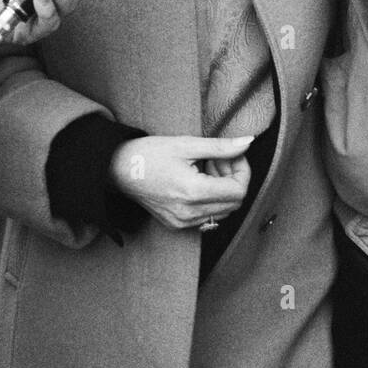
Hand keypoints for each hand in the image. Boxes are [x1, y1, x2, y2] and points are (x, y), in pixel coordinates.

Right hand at [109, 135, 253, 230]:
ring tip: (206, 167)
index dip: (242, 170)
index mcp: (193, 192)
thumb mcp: (187, 144)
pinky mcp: (176, 225)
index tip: (232, 154)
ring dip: (223, 189)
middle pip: (234, 203)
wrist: (119, 170)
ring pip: (223, 211)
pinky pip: (208, 217)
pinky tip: (199, 181)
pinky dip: (211, 200)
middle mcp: (189, 213)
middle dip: (234, 178)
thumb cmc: (150, 153)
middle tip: (219, 158)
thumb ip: (221, 146)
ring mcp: (182, 223)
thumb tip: (248, 142)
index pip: (238, 191)